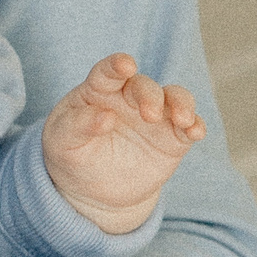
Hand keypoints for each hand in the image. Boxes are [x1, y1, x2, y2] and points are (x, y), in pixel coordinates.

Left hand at [41, 54, 203, 235]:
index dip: (117, 65)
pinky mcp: (173, 137)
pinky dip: (195, 125)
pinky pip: (189, 125)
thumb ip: (77, 126)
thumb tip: (104, 117)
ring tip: (182, 120)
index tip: (125, 65)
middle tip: (148, 115)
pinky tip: (195, 132)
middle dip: (150, 96)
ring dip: (181, 104)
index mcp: (99, 91)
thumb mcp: (61, 143)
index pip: (108, 72)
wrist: (95, 191)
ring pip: (174, 97)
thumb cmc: (72, 156)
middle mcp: (130, 98)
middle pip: (144, 86)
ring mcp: (154, 115)